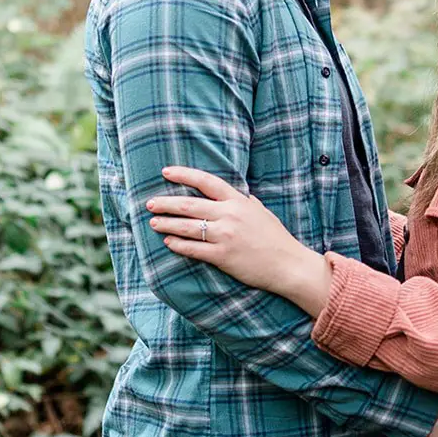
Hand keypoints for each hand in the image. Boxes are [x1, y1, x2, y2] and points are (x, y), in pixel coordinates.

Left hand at [146, 165, 332, 314]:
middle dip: (166, 203)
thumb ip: (243, 200)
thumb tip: (229, 191)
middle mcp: (229, 215)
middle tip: (149, 203)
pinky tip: (168, 242)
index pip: (206, 181)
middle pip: (189, 204)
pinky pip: (194, 249)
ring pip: (187, 227)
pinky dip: (178, 245)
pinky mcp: (223, 256)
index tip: (165, 172)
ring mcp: (225, 236)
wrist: (288, 264)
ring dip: (167, 223)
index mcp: (238, 200)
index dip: (184, 174)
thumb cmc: (275, 237)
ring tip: (153, 222)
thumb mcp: (260, 210)